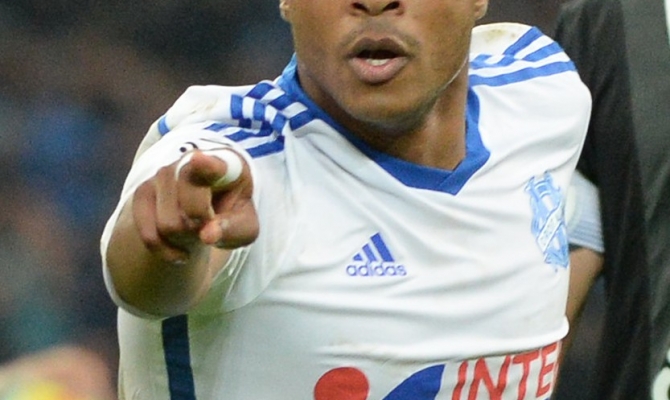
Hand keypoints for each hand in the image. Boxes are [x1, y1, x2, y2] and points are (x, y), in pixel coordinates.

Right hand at [132, 148, 258, 263]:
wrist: (208, 209)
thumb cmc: (232, 214)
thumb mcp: (245, 226)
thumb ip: (234, 229)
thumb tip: (207, 235)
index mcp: (226, 165)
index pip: (214, 166)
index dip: (205, 165)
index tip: (197, 160)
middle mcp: (189, 162)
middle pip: (190, 209)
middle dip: (201, 227)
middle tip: (209, 223)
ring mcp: (163, 175)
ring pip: (168, 225)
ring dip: (183, 238)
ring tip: (194, 229)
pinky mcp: (142, 192)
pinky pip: (149, 235)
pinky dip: (165, 251)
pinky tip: (179, 248)